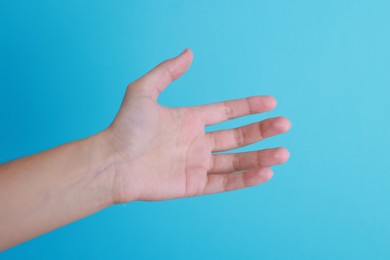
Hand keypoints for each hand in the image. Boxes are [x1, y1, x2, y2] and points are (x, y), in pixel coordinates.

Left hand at [103, 49, 290, 202]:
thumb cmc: (125, 127)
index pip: (227, 111)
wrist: (112, 161)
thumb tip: (189, 52)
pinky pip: (224, 182)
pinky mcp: (194, 184)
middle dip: (262, 130)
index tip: (271, 102)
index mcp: (190, 120)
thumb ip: (167, 71)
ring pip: (236, 161)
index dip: (249, 106)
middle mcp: (197, 142)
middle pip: (238, 136)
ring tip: (283, 153)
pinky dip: (245, 179)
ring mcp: (197, 164)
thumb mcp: (144, 91)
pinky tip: (265, 172)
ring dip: (261, 157)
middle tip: (285, 124)